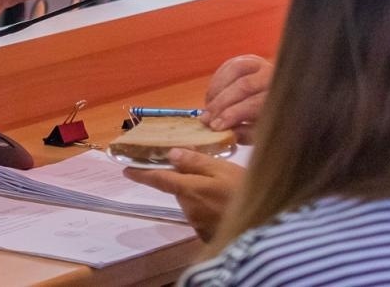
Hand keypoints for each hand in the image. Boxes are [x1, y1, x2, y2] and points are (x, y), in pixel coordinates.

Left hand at [123, 149, 245, 240]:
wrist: (263, 230)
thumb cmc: (244, 193)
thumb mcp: (224, 170)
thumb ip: (196, 162)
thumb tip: (171, 154)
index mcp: (188, 188)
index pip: (159, 179)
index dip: (141, 174)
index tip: (126, 169)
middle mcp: (188, 207)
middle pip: (178, 189)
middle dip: (185, 181)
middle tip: (207, 174)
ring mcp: (197, 223)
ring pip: (190, 202)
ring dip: (198, 194)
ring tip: (223, 190)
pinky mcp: (207, 234)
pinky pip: (201, 215)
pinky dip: (208, 208)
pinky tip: (225, 205)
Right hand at [205, 54, 272, 139]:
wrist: (280, 101)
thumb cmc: (269, 120)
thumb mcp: (262, 133)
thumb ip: (246, 134)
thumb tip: (228, 132)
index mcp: (281, 98)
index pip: (255, 103)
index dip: (232, 114)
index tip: (216, 126)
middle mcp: (273, 77)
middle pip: (244, 86)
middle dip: (221, 104)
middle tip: (206, 119)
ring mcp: (261, 65)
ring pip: (234, 70)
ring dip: (216, 91)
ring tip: (208, 108)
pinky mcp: (248, 60)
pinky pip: (228, 66)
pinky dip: (216, 82)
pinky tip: (211, 97)